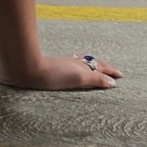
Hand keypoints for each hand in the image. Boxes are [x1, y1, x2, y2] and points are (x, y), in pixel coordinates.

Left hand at [0, 53, 123, 90]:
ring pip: (80, 65)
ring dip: (89, 68)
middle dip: (102, 68)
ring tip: (94, 71)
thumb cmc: (52, 75)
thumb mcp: (78, 77)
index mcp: (81, 65)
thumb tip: (113, 82)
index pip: (100, 67)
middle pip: (91, 64)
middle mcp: (72, 63)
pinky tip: (70, 72)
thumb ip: (96, 79)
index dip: (110, 71)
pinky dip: (76, 69)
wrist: (26, 70)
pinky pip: (69, 68)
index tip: (120, 74)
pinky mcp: (50, 69)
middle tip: (111, 72)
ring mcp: (61, 65)